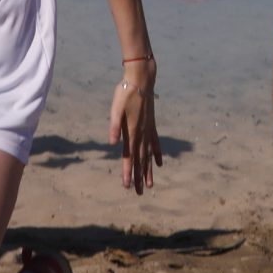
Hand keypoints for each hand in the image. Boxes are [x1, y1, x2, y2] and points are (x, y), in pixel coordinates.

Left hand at [109, 62, 160, 194]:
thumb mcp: (115, 109)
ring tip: (150, 185)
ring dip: (149, 170)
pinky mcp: (151, 125)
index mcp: (132, 131)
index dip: (128, 172)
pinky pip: (155, 143)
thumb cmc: (124, 93)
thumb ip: (114, 127)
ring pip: (149, 155)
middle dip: (139, 177)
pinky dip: (157, 154)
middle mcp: (142, 133)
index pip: (129, 156)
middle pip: (140, 160)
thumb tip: (112, 143)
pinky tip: (160, 164)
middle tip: (139, 192)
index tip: (127, 186)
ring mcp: (148, 130)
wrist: (141, 80)